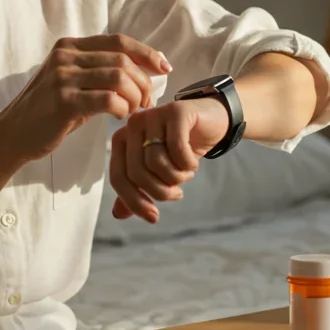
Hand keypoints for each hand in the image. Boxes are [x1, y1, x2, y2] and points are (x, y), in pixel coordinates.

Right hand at [0, 35, 170, 163]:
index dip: (146, 53)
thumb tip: (144, 71)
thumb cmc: (49, 114)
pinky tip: (121, 117)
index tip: (165, 67)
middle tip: (147, 102)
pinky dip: (123, 109)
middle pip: (122, 60)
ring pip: (118, 77)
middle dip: (143, 82)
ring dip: (135, 96)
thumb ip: (100, 73)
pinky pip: (108, 99)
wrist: (13, 136)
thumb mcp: (73, 84)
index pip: (118, 41)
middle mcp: (65, 56)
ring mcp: (62, 77)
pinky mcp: (63, 100)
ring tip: (135, 110)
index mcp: (69, 46)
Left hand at [108, 96, 229, 222]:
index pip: (119, 177)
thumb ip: (137, 190)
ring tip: (186, 175)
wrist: (211, 120)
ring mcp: (154, 115)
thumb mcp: (158, 171)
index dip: (134, 202)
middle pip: (137, 172)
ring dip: (176, 178)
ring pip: (156, 162)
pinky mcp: (175, 112)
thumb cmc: (181, 146)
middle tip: (177, 193)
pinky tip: (193, 164)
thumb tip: (118, 214)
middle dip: (160, 191)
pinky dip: (187, 164)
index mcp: (122, 139)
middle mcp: (133, 124)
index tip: (154, 217)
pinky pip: (177, 148)